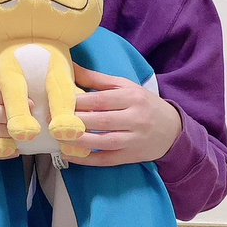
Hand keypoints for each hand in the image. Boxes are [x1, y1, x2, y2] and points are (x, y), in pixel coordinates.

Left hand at [64, 65, 182, 166]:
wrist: (172, 129)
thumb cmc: (143, 104)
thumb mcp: (125, 87)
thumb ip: (97, 79)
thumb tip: (70, 67)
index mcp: (132, 97)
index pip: (102, 100)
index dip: (79, 102)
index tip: (60, 103)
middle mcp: (135, 118)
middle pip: (101, 120)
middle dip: (76, 121)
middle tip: (53, 121)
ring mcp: (134, 139)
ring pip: (103, 141)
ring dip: (79, 141)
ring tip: (58, 137)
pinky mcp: (131, 156)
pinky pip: (107, 159)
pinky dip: (87, 159)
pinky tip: (70, 155)